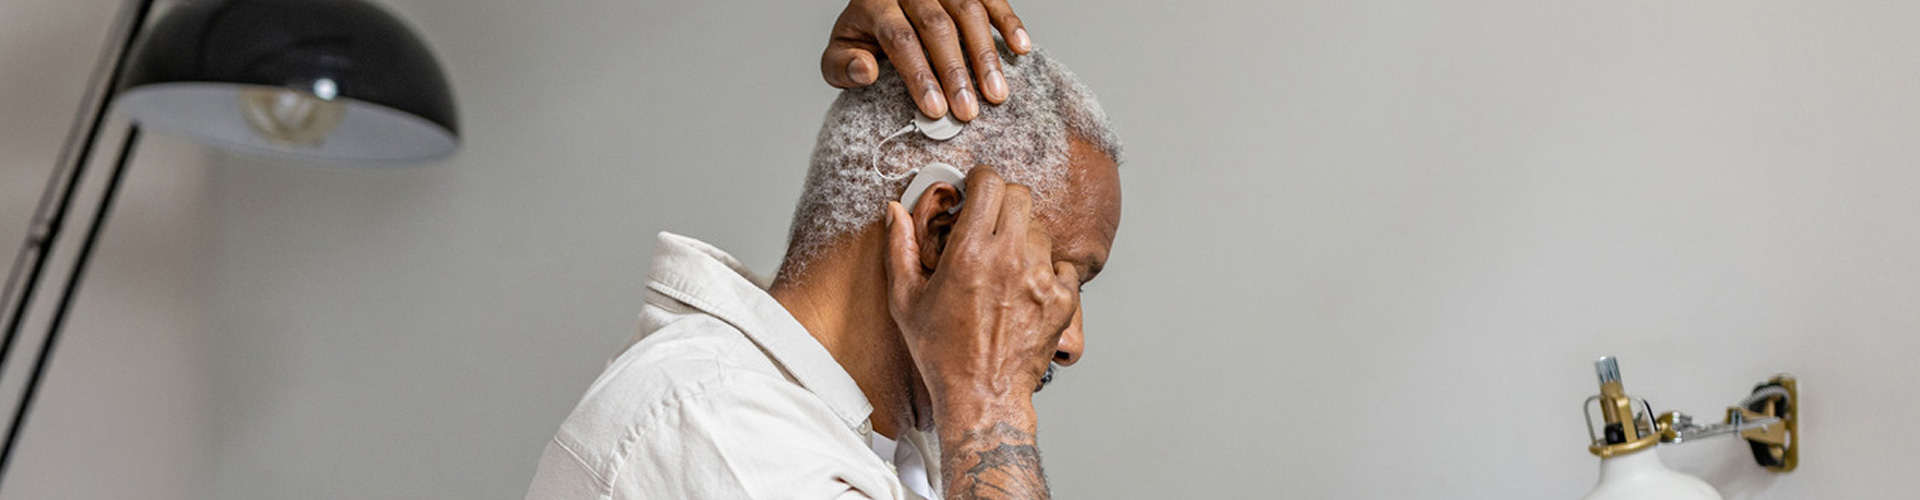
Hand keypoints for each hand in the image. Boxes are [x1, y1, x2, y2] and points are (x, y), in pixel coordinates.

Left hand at [823, 0, 1033, 121]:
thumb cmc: (867, 31)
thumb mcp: (841, 48)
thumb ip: (841, 66)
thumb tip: (865, 72)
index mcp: (874, 3)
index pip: (899, 38)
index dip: (918, 75)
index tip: (935, 109)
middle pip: (936, 26)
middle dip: (955, 72)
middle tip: (968, 112)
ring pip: (968, 11)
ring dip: (985, 55)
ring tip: (996, 94)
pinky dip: (1009, 23)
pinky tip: (1020, 49)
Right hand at [882, 166, 1078, 403]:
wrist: (983, 395)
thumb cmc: (943, 353)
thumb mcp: (906, 301)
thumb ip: (899, 248)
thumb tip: (895, 211)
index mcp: (969, 254)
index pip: (989, 183)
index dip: (980, 179)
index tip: (975, 189)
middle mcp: (1008, 259)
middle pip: (1020, 195)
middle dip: (1003, 200)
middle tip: (990, 219)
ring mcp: (1040, 278)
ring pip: (1041, 228)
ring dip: (1024, 236)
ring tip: (1006, 261)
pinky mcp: (1062, 299)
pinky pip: (1063, 263)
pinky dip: (1048, 268)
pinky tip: (1026, 286)